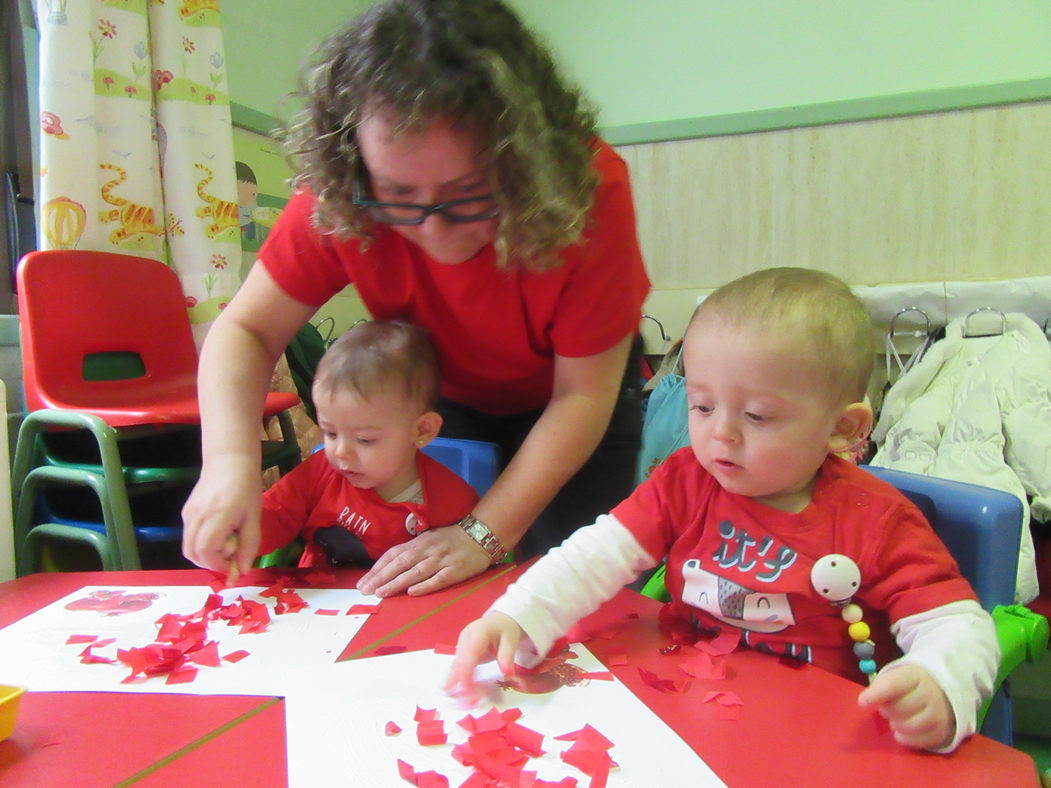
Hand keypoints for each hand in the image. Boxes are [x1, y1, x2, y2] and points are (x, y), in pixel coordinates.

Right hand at [181, 455, 262, 579]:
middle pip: (191, 554)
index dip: (218, 565)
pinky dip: (201, 544)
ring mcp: (187, 514)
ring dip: (205, 555)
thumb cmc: (246, 487)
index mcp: (216, 516)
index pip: (205, 552)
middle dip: (210, 563)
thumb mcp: (254, 516)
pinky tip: (218, 534)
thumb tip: (243, 570)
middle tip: (230, 557)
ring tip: (226, 543)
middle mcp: (196, 516)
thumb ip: (249, 544)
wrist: (229, 461)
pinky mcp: (185, 512)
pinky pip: (189, 536)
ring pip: (188, 547)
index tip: (234, 565)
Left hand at [357, 524, 492, 597]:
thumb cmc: (451, 540)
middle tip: (365, 590)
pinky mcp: (455, 571)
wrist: (480, 536)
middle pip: (400, 564)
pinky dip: (424, 586)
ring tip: (381, 593)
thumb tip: (389, 566)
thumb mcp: (428, 539)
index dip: (377, 568)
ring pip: (415, 572)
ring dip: (396, 583)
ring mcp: (442, 560)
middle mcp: (428, 550)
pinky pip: (437, 579)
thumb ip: (411, 551)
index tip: (363, 582)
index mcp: (419, 542)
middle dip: (381, 577)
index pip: (393, 555)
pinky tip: (411, 593)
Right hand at [444, 612, 522, 703]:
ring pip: (455, 669)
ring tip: (462, 704)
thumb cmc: (505, 629)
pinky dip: (459, 684)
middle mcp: (465, 640)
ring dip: (457, 687)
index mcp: (478, 632)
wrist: (497, 621)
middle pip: (458, 663)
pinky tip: (460, 698)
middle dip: (459, 684)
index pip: (469, 653)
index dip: (466, 672)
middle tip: (466, 702)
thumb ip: (507, 655)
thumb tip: (508, 674)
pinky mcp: (461, 656)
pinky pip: (457, 671)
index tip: (467, 689)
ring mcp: (461, 647)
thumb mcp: (511, 638)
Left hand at [857, 664, 954, 749]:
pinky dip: (905, 738)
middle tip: (887, 707)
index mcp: (915, 675)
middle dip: (887, 710)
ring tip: (896, 718)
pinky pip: (917, 741)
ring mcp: (939, 713)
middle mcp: (930, 693)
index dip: (877, 694)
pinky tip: (902, 730)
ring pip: (908, 727)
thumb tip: (866, 701)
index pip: (893, 685)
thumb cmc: (909, 684)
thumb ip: (881, 686)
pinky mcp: (942, 731)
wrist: (942, 692)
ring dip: (895, 724)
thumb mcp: (896, 676)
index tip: (862, 702)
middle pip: (898, 708)